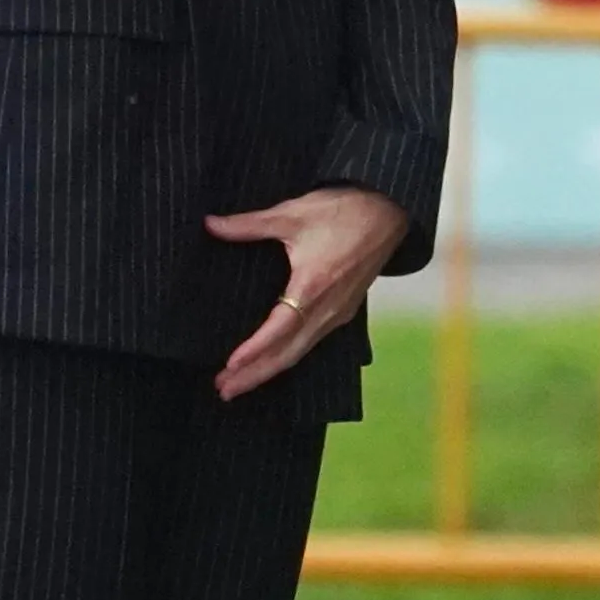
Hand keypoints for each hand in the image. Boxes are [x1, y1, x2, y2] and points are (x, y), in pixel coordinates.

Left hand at [209, 186, 412, 399]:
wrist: (389, 209)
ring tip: (239, 384)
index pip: (278, 330)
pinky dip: (289, 357)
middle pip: (288, 353)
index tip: (229, 366)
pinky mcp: (345, 310)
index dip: (254, 350)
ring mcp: (339, 312)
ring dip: (270, 370)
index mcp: (312, 286)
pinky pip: (313, 342)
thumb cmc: (344, 209)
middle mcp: (327, 308)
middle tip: (223, 389)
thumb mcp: (292, 213)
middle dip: (255, 374)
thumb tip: (210, 223)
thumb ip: (249, 224)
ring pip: (300, 351)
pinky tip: (275, 361)